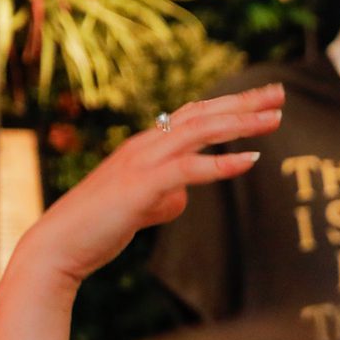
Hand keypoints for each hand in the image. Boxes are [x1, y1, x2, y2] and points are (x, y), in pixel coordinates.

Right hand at [17, 83, 285, 283]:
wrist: (60, 245)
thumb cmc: (99, 227)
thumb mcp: (142, 207)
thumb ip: (164, 195)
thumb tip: (183, 196)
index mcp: (145, 147)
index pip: (193, 115)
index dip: (229, 104)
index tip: (264, 99)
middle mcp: (145, 145)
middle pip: (201, 114)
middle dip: (243, 102)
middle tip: (280, 93)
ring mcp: (142, 162)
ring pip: (198, 131)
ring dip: (240, 123)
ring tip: (275, 118)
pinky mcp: (141, 185)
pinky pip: (188, 168)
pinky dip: (222, 162)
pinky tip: (251, 159)